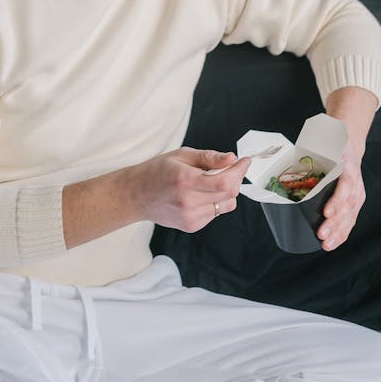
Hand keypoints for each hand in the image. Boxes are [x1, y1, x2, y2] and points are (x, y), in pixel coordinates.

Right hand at [127, 147, 250, 232]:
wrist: (136, 195)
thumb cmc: (157, 171)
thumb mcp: (181, 155)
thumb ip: (209, 157)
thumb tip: (231, 158)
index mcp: (185, 180)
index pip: (224, 182)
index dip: (239, 171)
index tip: (244, 161)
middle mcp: (189, 202)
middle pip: (229, 194)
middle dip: (235, 178)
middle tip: (229, 168)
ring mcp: (190, 217)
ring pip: (226, 205)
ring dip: (226, 191)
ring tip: (209, 182)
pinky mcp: (191, 226)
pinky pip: (215, 213)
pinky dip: (215, 202)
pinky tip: (200, 195)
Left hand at [316, 147, 365, 250]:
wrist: (349, 147)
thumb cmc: (330, 149)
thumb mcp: (322, 146)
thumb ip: (308, 156)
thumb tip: (283, 167)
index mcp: (346, 168)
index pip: (345, 186)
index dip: (337, 201)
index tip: (326, 212)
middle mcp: (355, 183)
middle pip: (347, 206)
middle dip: (334, 223)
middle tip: (321, 235)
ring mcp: (357, 194)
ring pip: (350, 216)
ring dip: (338, 233)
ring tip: (326, 244)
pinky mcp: (356, 203)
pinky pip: (350, 221)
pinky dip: (342, 234)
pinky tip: (332, 243)